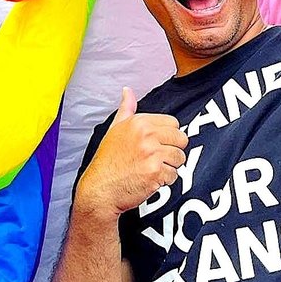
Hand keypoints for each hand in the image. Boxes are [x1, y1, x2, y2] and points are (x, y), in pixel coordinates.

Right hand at [77, 88, 187, 218]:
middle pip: (181, 139)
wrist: (100, 190)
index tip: (158, 144)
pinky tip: (150, 179)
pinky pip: (174, 175)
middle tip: (158, 158)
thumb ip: (126, 109)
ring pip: (180, 158)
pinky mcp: (156, 172)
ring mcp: (152, 154)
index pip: (173, 123)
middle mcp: (147, 135)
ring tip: (153, 169)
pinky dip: (165, 180)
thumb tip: (127, 91)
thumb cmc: (106, 162)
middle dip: (172, 150)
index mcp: (139, 122)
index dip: (168, 136)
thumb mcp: (114, 129)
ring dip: (170, 166)